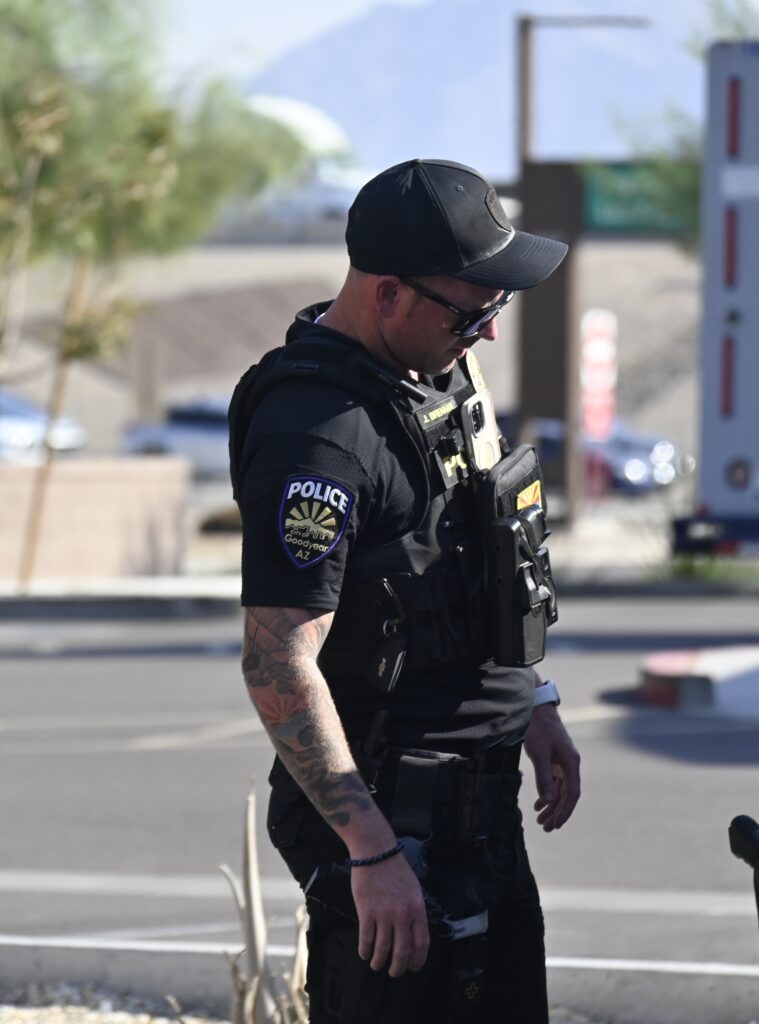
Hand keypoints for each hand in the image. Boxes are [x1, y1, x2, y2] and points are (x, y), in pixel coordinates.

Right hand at [350, 850, 429, 976]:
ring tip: (376, 964)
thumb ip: (415, 912)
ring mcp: (384, 914)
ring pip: (383, 949)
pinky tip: (364, 953)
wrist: (376, 852)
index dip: (417, 960)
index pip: (421, 944)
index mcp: (417, 909)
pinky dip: (365, 950)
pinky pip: (366, 939)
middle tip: (394, 973)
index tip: (413, 968)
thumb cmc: (395, 869)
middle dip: (398, 968)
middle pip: (402, 952)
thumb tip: (413, 933)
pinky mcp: (366, 911)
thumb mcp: (414, 890)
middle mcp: (402, 915)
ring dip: (379, 961)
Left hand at [523, 704, 580, 831]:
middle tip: (546, 828)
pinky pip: (554, 782)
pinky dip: (547, 793)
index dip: (565, 811)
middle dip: (557, 813)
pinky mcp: (554, 759)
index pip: (572, 794)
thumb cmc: (538, 729)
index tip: (556, 825)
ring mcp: (562, 761)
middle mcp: (570, 764)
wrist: (536, 708)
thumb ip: (544, 777)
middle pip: (566, 795)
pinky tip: (539, 804)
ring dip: (551, 805)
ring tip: (540, 820)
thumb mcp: (539, 754)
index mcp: (571, 763)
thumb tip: (550, 801)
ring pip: (559, 789)